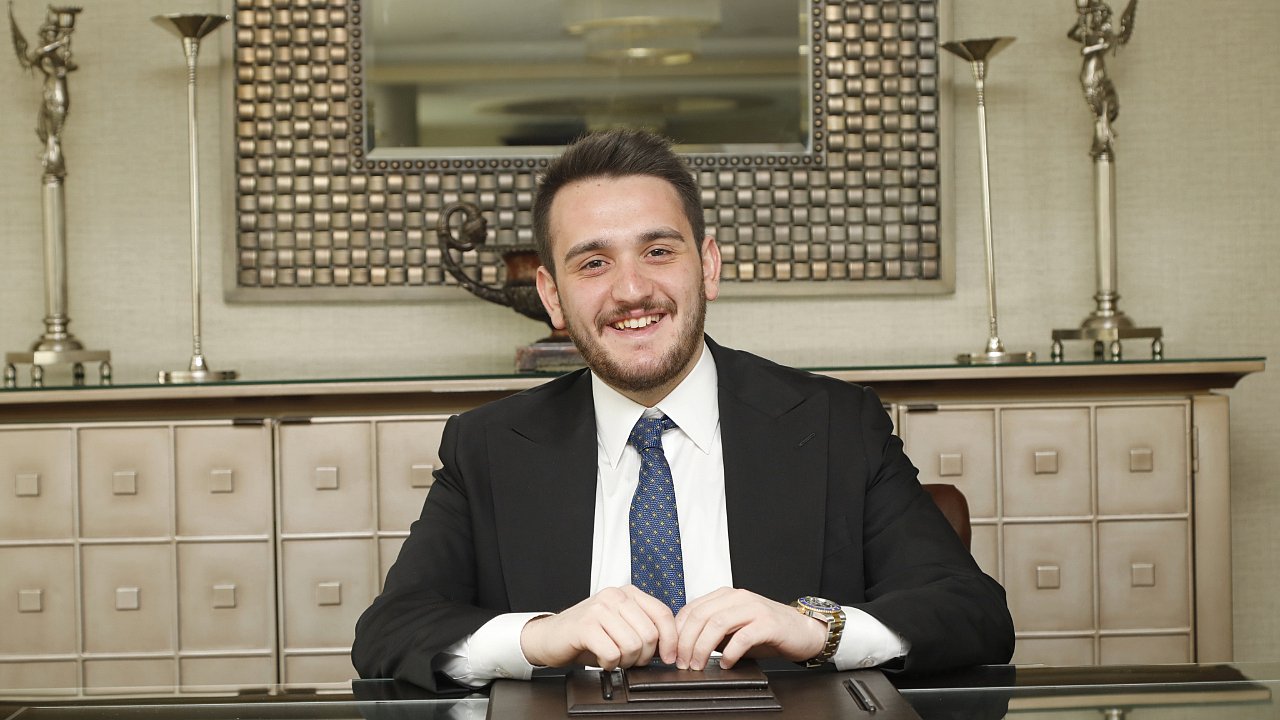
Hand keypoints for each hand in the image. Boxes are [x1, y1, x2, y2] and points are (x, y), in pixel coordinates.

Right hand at [519, 585, 677, 669]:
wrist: (550, 637)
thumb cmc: (588, 634)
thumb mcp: (621, 625)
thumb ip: (645, 627)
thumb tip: (671, 646)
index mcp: (628, 593)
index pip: (663, 614)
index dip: (670, 640)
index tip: (667, 657)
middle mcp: (615, 595)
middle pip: (650, 634)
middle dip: (643, 656)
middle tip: (629, 660)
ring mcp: (599, 608)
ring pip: (633, 645)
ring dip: (625, 661)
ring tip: (614, 658)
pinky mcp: (585, 625)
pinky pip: (612, 653)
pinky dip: (609, 664)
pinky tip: (602, 659)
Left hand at [674, 588, 826, 670]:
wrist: (803, 631)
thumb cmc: (768, 631)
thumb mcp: (734, 628)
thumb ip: (713, 632)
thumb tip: (685, 647)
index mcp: (725, 595)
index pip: (691, 609)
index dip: (678, 632)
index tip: (671, 652)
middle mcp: (738, 597)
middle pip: (700, 616)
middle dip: (686, 642)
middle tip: (682, 662)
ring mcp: (753, 608)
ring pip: (717, 624)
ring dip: (702, 648)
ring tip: (699, 665)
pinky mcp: (768, 623)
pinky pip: (742, 637)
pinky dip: (730, 653)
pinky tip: (727, 664)